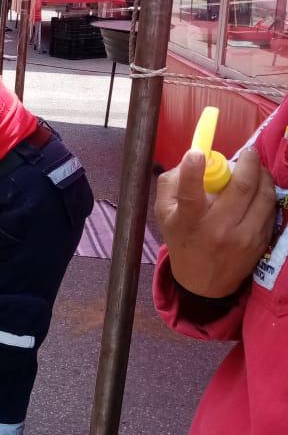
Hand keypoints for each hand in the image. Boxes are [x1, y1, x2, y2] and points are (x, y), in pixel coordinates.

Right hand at [156, 148, 275, 297]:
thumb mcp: (164, 212)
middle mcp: (218, 228)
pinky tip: (260, 188)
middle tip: (248, 153)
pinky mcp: (260, 242)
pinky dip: (267, 194)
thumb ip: (173, 182)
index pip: (190, 194)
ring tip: (256, 168)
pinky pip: (270, 210)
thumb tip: (195, 158)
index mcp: (189, 220)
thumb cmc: (181, 239)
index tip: (196, 153)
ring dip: (263, 176)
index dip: (192, 171)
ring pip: (263, 196)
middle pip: (241, 188)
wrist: (203, 281)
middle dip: (248, 163)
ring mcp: (243, 237)